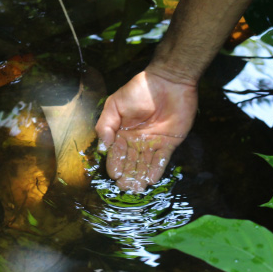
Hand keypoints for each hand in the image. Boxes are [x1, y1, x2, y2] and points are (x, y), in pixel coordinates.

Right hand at [95, 69, 197, 191]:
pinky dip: (156, 170)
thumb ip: (106, 125)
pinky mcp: (170, 142)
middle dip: (128, 175)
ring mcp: (154, 142)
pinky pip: (162, 159)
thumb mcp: (115, 104)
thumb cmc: (139, 90)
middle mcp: (137, 140)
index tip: (114, 175)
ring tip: (137, 189)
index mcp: (122, 132)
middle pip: (131, 161)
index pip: (116, 152)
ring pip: (145, 163)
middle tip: (125, 188)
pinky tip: (151, 179)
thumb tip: (103, 147)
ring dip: (140, 176)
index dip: (115, 164)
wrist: (168, 82)